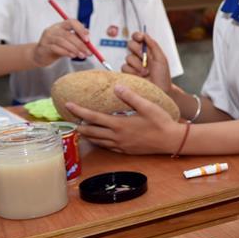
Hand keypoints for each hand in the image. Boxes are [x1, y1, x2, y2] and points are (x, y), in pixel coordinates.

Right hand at [32, 20, 91, 66]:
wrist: (41, 55)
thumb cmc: (57, 47)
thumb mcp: (69, 41)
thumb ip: (77, 38)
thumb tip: (88, 35)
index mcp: (61, 25)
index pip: (72, 22)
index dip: (80, 29)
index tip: (88, 39)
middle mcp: (53, 29)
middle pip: (68, 34)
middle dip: (80, 44)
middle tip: (88, 52)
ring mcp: (47, 37)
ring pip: (62, 41)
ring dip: (74, 49)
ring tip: (82, 55)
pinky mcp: (44, 46)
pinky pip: (56, 48)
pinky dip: (66, 52)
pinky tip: (72, 56)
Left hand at [68, 85, 183, 153]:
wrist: (171, 140)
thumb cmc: (161, 122)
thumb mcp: (147, 106)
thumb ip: (130, 96)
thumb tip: (116, 87)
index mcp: (119, 124)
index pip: (93, 117)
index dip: (79, 111)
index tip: (68, 105)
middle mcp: (117, 136)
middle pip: (91, 132)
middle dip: (79, 125)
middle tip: (70, 119)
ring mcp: (121, 145)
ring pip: (98, 141)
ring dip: (87, 135)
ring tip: (81, 129)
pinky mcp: (126, 150)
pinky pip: (108, 147)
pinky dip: (99, 142)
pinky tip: (100, 139)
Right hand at [122, 31, 171, 92]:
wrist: (160, 91)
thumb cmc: (163, 76)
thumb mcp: (161, 58)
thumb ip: (153, 45)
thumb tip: (145, 34)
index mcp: (148, 50)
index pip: (138, 38)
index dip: (137, 36)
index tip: (139, 38)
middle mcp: (140, 56)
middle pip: (130, 45)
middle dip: (137, 50)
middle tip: (145, 57)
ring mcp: (133, 65)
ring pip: (128, 57)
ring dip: (137, 64)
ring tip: (146, 72)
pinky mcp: (127, 73)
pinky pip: (124, 67)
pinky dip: (132, 72)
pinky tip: (139, 76)